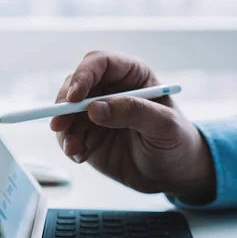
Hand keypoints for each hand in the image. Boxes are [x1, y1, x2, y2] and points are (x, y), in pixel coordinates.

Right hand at [50, 50, 215, 203]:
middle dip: (64, 104)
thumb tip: (95, 108)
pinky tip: (80, 156)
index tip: (74, 98)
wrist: (173, 174)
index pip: (100, 63)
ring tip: (74, 149)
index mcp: (132, 75)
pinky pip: (68, 135)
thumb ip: (134, 112)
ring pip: (67, 111)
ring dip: (64, 130)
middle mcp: (110, 89)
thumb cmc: (177, 142)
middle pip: (75, 84)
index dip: (83, 75)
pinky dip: (68, 145)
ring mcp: (96, 113)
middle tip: (59, 125)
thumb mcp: (164, 125)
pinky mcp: (88, 135)